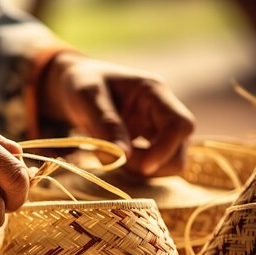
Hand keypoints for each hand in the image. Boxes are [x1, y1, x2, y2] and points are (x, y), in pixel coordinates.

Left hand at [40, 52, 194, 175]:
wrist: (75, 84)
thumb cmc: (80, 84)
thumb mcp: (86, 97)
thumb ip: (105, 124)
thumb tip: (124, 155)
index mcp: (153, 92)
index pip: (179, 124)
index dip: (165, 149)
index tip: (142, 167)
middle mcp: (163, 110)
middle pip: (180, 149)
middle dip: (153, 164)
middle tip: (119, 161)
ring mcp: (158, 127)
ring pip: (170, 162)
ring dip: (143, 170)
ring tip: (113, 156)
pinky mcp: (149, 142)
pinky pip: (154, 165)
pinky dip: (136, 170)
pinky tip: (116, 158)